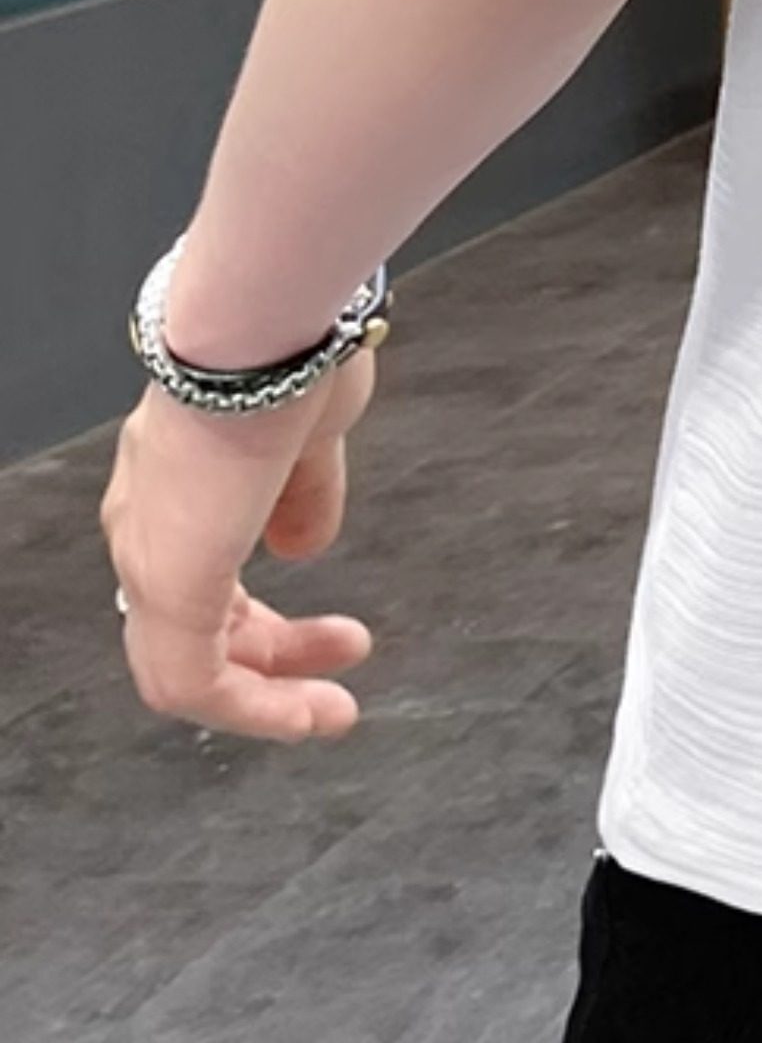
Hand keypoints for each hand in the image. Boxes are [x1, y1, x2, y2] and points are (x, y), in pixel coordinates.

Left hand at [99, 344, 379, 738]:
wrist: (269, 330)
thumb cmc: (292, 356)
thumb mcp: (310, 437)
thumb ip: (303, 497)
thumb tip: (303, 546)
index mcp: (175, 480)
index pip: (200, 573)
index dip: (260, 619)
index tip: (325, 633)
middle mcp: (145, 521)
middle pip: (190, 629)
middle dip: (269, 663)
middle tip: (334, 678)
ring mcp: (150, 554)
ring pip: (184, 665)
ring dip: (263, 697)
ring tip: (327, 712)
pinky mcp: (169, 584)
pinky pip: (193, 680)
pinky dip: (253, 708)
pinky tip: (306, 711)